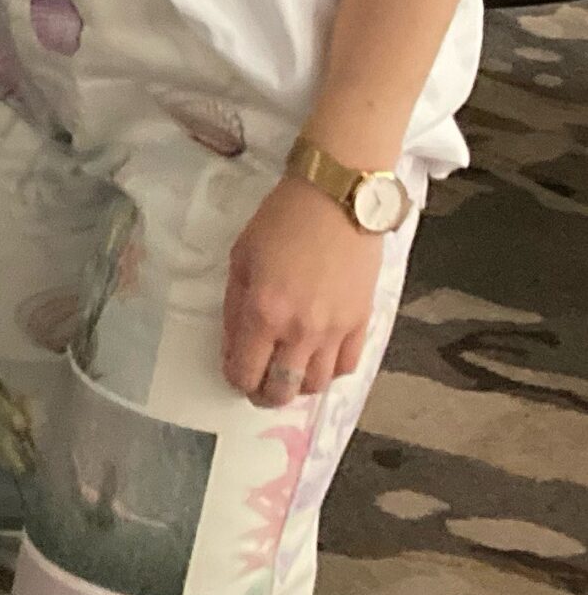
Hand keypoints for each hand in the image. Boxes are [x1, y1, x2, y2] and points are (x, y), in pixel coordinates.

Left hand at [221, 174, 384, 406]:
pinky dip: (331, 371)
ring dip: (297, 386)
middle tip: (258, 385)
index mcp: (264, 312)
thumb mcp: (240, 257)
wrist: (335, 201)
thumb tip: (234, 342)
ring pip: (317, 385)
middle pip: (282, 389)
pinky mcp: (362, 324)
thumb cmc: (279, 221)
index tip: (233, 372)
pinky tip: (318, 359)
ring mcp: (335, 331)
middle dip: (264, 393)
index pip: (246, 371)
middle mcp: (301, 331)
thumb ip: (235, 305)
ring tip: (287, 372)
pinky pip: (348, 367)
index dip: (235, 378)